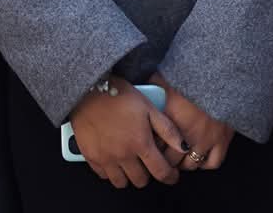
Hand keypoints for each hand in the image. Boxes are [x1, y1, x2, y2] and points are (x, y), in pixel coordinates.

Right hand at [68, 81, 187, 187]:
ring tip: (130, 163)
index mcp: (141, 143)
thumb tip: (184, 148)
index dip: (170, 177)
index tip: (171, 176)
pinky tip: (113, 158)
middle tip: (147, 163)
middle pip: (140, 181)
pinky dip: (110, 171)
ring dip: (128, 176)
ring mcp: (105, 158)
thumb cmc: (120, 95)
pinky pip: (103, 175)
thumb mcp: (149, 108)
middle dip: (148, 174)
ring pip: (121, 183)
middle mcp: (123, 155)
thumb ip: (168, 130)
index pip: (161, 172)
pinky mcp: (90, 157)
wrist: (88, 89)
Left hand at [151, 73, 232, 172]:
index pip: (156, 148)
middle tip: (163, 155)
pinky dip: (205, 163)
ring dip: (184, 163)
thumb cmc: (189, 76)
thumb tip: (140, 92)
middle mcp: (186, 135)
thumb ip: (152, 90)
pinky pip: (213, 163)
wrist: (220, 73)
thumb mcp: (164, 78)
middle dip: (166, 160)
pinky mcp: (223, 140)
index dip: (152, 148)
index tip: (151, 145)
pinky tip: (199, 156)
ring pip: (191, 165)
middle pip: (171, 161)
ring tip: (180, 157)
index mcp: (170, 122)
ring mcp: (205, 140)